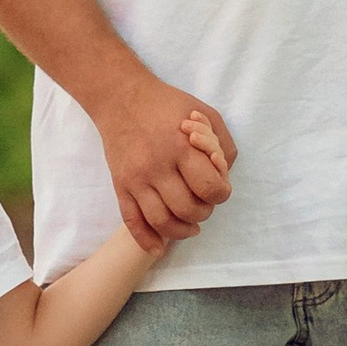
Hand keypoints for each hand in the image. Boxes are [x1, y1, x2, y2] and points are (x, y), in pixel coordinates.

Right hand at [96, 73, 235, 253]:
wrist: (121, 97)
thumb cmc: (167, 104)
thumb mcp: (206, 113)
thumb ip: (223, 144)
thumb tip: (225, 176)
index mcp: (181, 147)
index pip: (210, 188)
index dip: (221, 194)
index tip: (218, 188)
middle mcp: (157, 166)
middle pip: (187, 209)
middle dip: (204, 213)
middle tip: (204, 204)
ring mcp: (136, 179)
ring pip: (162, 222)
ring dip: (181, 231)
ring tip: (190, 226)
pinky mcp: (120, 186)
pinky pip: (132, 222)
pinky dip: (146, 241)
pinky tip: (159, 248)